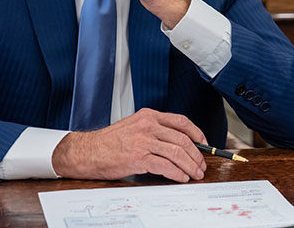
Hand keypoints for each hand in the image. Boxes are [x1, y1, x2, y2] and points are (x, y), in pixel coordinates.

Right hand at [52, 108, 207, 181]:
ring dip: (190, 165)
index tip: (204, 143)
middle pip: (183, 139)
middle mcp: (148, 125)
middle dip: (197, 154)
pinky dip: (177, 173)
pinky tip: (181, 177)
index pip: (181, 121)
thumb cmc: (110, 142)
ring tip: (195, 173)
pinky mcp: (139, 157)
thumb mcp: (134, 126)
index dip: (197, 133)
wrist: (88, 151)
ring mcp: (144, 141)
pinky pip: (165, 166)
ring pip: (177, 152)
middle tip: (201, 164)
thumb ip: (155, 130)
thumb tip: (178, 143)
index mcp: (149, 116)